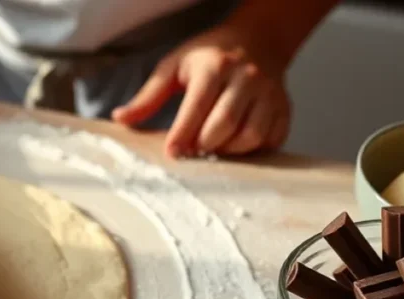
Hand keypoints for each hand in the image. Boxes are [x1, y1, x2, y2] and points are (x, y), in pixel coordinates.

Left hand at [112, 25, 290, 157]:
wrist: (259, 40)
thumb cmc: (209, 56)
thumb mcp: (174, 67)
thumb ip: (148, 96)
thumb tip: (120, 119)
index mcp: (215, 66)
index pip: (197, 106)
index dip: (183, 134)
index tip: (172, 153)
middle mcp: (246, 78)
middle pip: (225, 125)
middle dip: (204, 145)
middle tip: (192, 151)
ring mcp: (269, 94)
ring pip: (250, 136)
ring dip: (228, 151)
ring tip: (213, 147)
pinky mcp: (284, 108)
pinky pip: (271, 140)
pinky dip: (252, 151)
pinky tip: (235, 146)